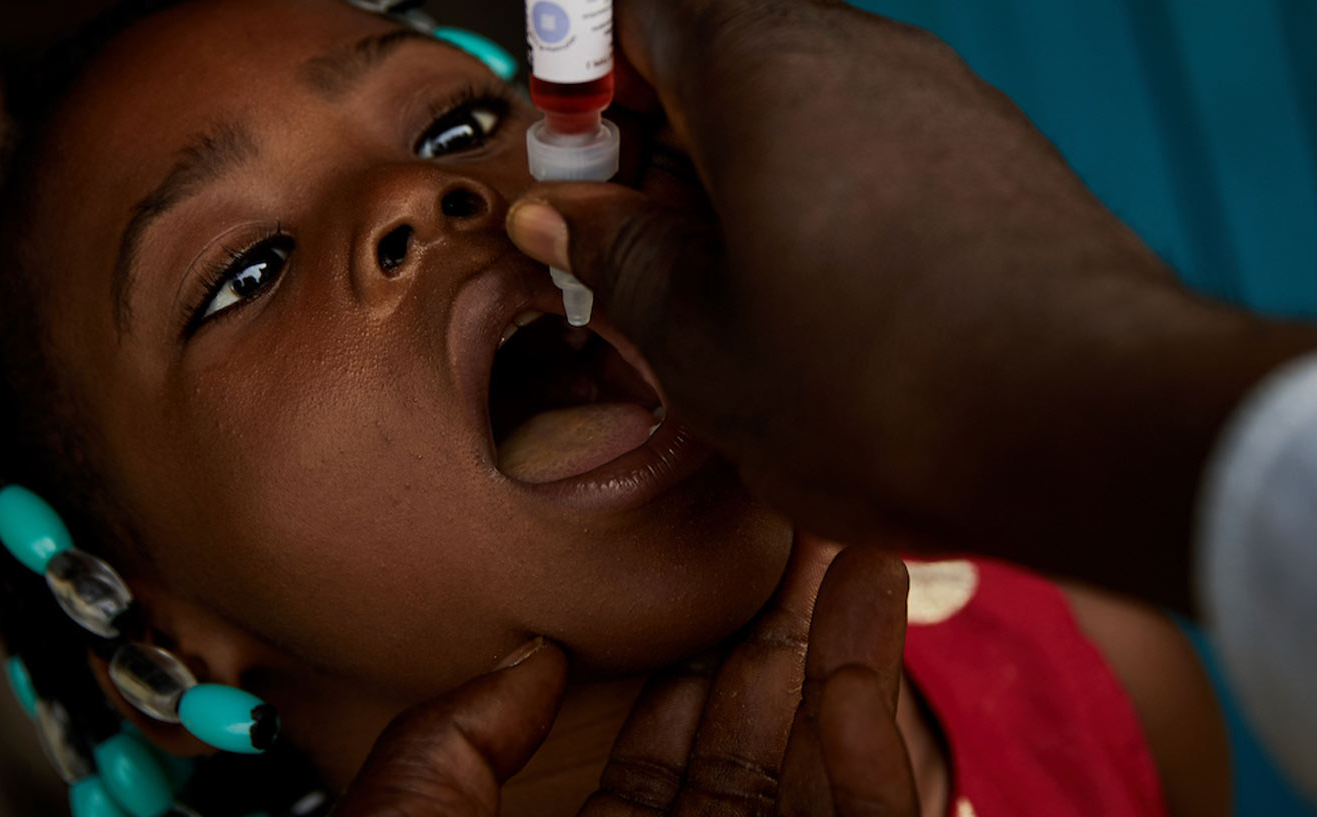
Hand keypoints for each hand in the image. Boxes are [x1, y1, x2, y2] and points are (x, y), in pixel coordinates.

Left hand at [329, 539, 917, 816]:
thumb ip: (447, 753)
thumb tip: (531, 660)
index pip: (660, 774)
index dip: (689, 676)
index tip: (708, 591)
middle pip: (754, 758)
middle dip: (778, 645)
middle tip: (798, 541)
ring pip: (820, 774)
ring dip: (841, 657)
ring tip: (847, 549)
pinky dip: (869, 730)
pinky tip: (850, 642)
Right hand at [506, 0, 1316, 608]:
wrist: (1099, 424)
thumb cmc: (893, 393)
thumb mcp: (701, 348)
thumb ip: (618, 263)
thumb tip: (575, 219)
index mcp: (762, 65)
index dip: (581, 53)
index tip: (578, 152)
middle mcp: (863, 50)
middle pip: (724, 28)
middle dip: (660, 119)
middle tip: (638, 235)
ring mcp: (945, 95)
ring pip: (809, 88)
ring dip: (746, 162)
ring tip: (734, 287)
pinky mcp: (1002, 153)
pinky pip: (885, 135)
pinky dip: (830, 189)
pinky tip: (830, 302)